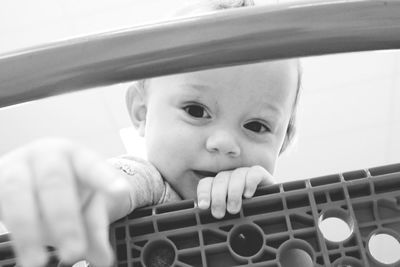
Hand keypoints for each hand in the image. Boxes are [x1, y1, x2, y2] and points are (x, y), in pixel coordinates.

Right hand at [0, 138, 129, 266]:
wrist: (31, 173)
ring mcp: (16, 167)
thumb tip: (103, 260)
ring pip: (17, 194)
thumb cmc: (67, 187)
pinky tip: (15, 247)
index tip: (121, 192)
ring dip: (27, 231)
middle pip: (54, 183)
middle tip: (74, 252)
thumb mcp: (86, 204)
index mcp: (77, 157)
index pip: (92, 166)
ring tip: (37, 262)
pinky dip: (5, 224)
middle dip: (64, 220)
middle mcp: (46, 156)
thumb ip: (95, 228)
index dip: (105, 178)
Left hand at [197, 166, 274, 218]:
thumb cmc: (246, 214)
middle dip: (218, 197)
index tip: (203, 206)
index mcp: (219, 185)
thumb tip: (201, 214)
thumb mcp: (229, 214)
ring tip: (233, 209)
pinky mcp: (260, 174)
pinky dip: (250, 183)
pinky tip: (248, 195)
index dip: (203, 193)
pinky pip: (253, 173)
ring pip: (235, 176)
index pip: (206, 183)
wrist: (271, 209)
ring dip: (233, 193)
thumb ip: (218, 212)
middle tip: (219, 214)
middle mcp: (230, 177)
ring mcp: (245, 174)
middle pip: (220, 179)